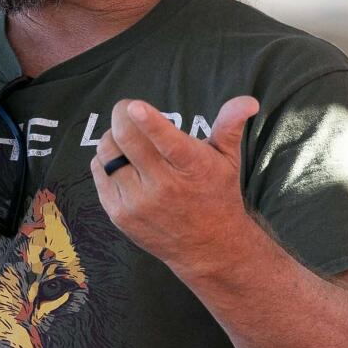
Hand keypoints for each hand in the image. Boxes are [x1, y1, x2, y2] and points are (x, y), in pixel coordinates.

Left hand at [90, 96, 259, 269]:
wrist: (208, 247)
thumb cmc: (217, 194)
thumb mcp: (228, 159)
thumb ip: (231, 125)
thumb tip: (249, 100)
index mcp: (191, 167)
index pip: (167, 142)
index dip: (148, 122)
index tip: (135, 106)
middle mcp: (163, 186)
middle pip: (126, 141)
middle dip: (121, 116)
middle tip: (128, 110)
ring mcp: (138, 202)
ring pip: (107, 152)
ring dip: (113, 137)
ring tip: (127, 139)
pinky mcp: (119, 214)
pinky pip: (99, 171)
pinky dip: (105, 159)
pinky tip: (122, 162)